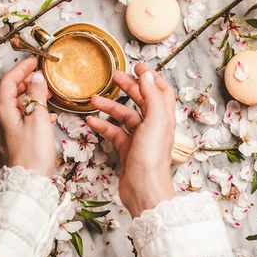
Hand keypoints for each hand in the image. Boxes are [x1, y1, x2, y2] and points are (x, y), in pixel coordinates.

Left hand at [0, 57, 57, 176]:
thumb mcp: (38, 118)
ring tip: (47, 93)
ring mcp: (4, 131)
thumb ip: (37, 95)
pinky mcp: (12, 141)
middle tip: (40, 76)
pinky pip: (20, 119)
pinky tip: (47, 116)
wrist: (27, 183)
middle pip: (9, 92)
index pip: (8, 81)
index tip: (34, 62)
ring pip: (15, 105)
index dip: (21, 69)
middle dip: (25, 81)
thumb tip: (36, 78)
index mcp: (2, 110)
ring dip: (30, 96)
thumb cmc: (32, 153)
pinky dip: (32, 111)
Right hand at [87, 63, 175, 217]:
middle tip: (114, 76)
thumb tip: (148, 75)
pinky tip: (92, 121)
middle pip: (142, 100)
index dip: (151, 76)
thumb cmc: (151, 159)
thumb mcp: (155, 121)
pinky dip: (104, 125)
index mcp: (164, 117)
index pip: (161, 91)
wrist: (144, 190)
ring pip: (124, 116)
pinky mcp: (128, 150)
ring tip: (94, 99)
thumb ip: (152, 96)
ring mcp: (140, 138)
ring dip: (110, 106)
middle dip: (128, 87)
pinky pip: (115, 132)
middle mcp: (154, 126)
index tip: (137, 65)